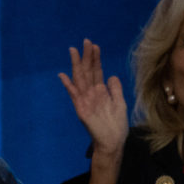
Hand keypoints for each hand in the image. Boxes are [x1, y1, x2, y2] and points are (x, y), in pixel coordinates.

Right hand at [58, 39, 126, 183]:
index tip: (95, 45)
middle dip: (86, 56)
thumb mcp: (120, 103)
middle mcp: (91, 93)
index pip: (97, 71)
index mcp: (101, 91)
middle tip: (86, 41)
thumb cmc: (117, 125)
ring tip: (74, 51)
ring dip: (77, 65)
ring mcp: (85, 100)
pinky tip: (63, 75)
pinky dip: (68, 85)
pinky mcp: (81, 108)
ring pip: (80, 78)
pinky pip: (74, 94)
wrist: (112, 142)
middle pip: (87, 71)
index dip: (96, 58)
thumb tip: (111, 75)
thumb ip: (115, 89)